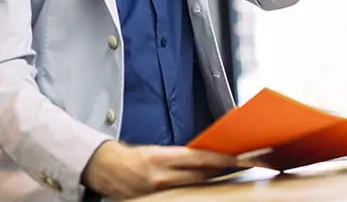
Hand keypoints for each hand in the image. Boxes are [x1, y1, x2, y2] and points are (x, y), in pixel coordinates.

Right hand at [82, 140, 245, 199]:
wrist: (105, 169)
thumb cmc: (131, 156)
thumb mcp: (156, 150)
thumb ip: (179, 156)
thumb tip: (203, 158)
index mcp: (162, 158)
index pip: (199, 158)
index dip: (222, 159)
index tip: (239, 158)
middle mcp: (161, 177)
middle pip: (200, 176)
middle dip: (222, 172)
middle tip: (242, 165)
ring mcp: (159, 192)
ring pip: (194, 188)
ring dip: (210, 181)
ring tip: (227, 175)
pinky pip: (181, 196)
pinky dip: (193, 191)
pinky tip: (203, 187)